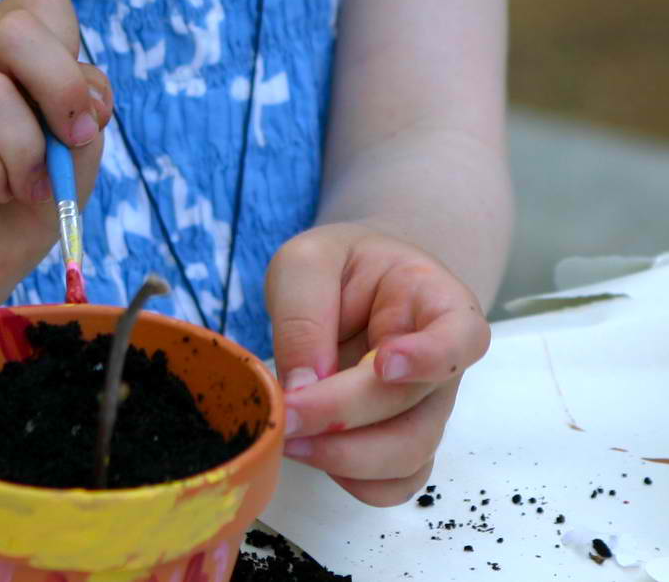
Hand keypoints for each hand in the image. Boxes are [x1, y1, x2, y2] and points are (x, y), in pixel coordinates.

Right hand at [0, 0, 111, 309]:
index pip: (39, 1)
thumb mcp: (78, 144)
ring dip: (28, 151)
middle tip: (69, 141)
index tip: (83, 112)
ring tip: (27, 184)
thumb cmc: (31, 192)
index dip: (72, 52)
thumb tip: (83, 95)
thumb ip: (85, 105)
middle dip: (60, 87)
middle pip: (13, 30)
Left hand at [265, 222, 490, 505]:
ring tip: (287, 434)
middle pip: (415, 407)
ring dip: (344, 457)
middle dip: (345, 415)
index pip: (461, 335)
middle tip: (286, 412)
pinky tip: (312, 451)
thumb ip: (304, 315)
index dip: (430, 358)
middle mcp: (442, 363)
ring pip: (407, 455)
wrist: (346, 283)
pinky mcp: (401, 442)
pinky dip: (352, 480)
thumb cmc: (336, 266)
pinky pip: (394, 484)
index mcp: (435, 300)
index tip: (383, 364)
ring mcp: (425, 409)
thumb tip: (304, 388)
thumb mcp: (307, 263)